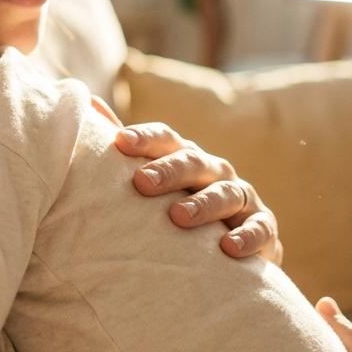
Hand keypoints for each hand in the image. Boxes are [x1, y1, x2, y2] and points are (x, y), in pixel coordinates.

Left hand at [98, 101, 281, 263]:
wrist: (223, 249)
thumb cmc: (174, 205)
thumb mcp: (151, 178)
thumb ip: (123, 147)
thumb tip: (88, 103)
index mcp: (185, 156)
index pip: (166, 140)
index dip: (145, 138)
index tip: (119, 141)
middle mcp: (214, 171)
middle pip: (194, 163)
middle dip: (169, 170)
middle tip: (142, 182)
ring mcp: (241, 198)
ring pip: (226, 193)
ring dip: (204, 203)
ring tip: (179, 216)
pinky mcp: (263, 228)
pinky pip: (260, 229)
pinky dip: (248, 236)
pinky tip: (229, 248)